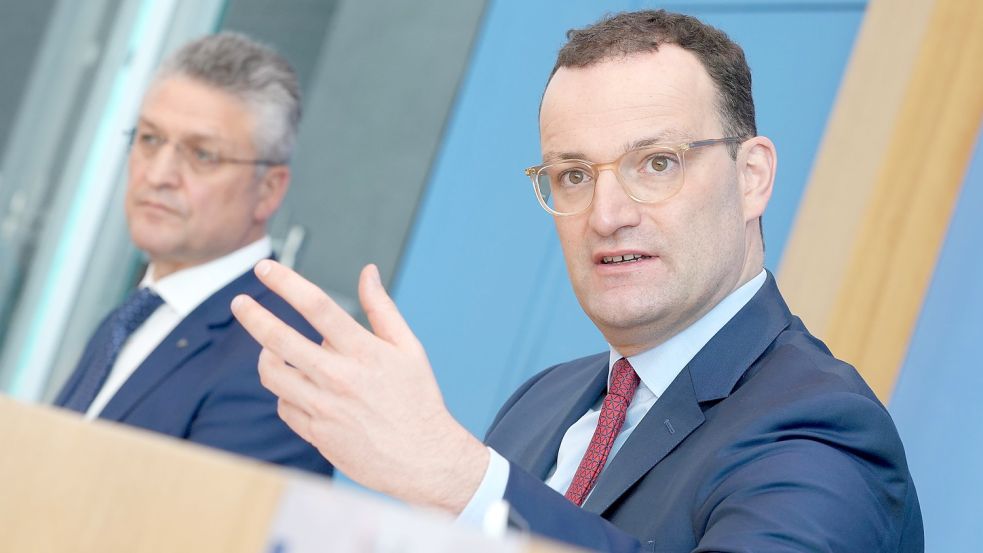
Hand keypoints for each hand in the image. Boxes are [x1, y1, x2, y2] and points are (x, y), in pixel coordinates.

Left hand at [231, 260, 488, 512]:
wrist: (423, 459)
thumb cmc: (418, 399)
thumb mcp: (409, 348)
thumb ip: (382, 308)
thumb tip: (368, 271)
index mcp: (364, 351)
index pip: (316, 306)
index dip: (285, 282)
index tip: (264, 267)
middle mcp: (340, 377)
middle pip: (280, 339)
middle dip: (253, 315)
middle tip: (239, 303)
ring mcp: (324, 408)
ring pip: (273, 374)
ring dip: (265, 356)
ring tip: (270, 348)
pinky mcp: (316, 433)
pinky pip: (283, 405)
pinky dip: (284, 392)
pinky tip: (296, 386)